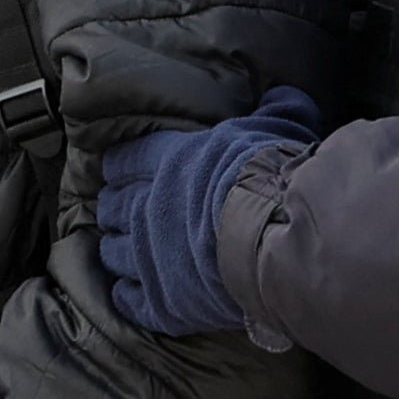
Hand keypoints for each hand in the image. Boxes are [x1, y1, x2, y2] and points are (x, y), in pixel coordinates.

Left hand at [96, 88, 325, 339]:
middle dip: (116, 208)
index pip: (126, 160)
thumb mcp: (277, 131)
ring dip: (117, 250)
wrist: (277, 240)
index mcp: (170, 163)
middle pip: (113, 207)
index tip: (119, 171)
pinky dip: (128, 295)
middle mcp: (148, 208)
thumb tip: (284, 96)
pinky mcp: (161, 302)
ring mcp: (150, 258)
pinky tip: (133, 292)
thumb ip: (276, 113)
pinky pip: (128, 300)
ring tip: (124, 251)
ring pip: (113, 253)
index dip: (122, 166)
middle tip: (122, 211)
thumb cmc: (275, 180)